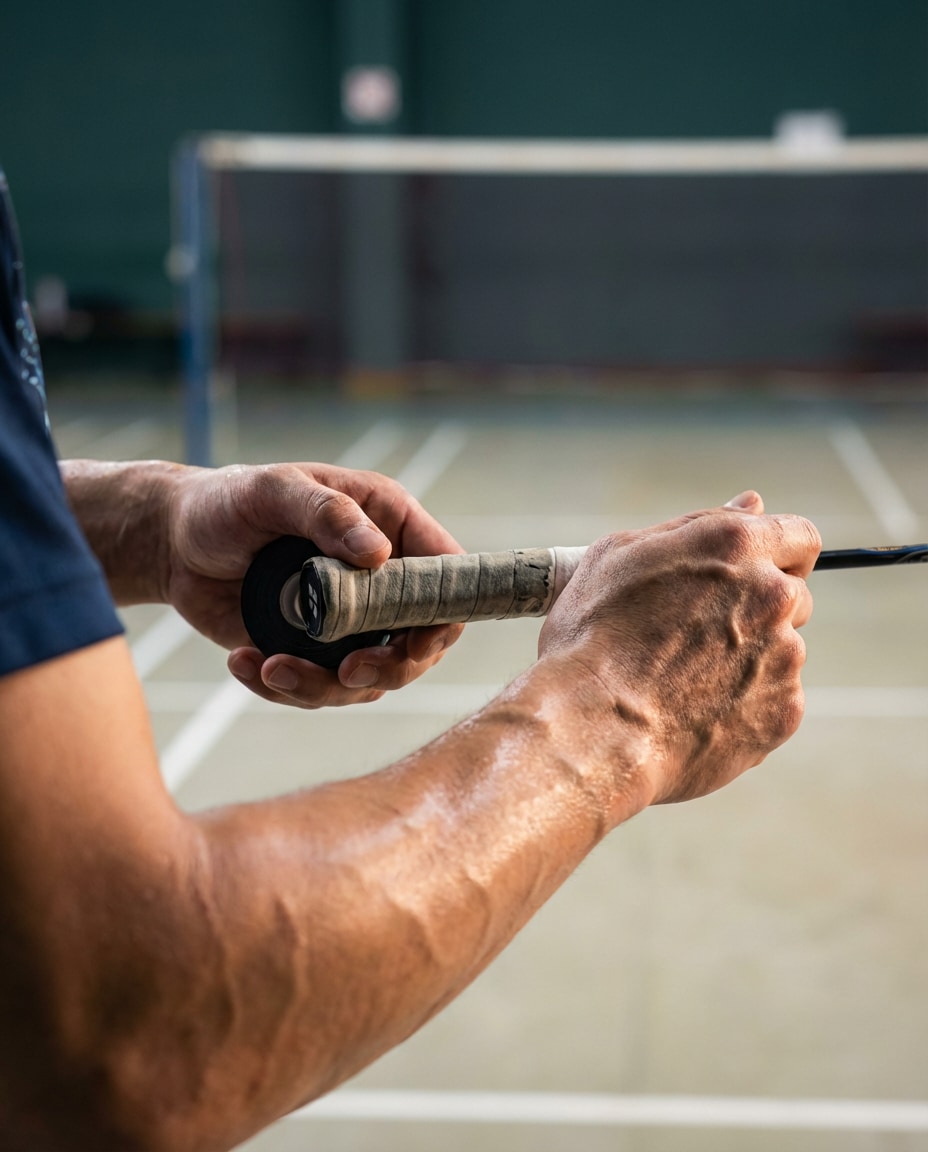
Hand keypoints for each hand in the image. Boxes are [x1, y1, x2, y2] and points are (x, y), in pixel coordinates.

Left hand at [164, 462, 464, 706]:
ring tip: (270, 669)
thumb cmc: (229, 500)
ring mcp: (349, 620)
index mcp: (389, 526)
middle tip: (345, 674)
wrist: (175, 541)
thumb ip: (328, 515)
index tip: (413, 643)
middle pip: (419, 642)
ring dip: (324, 689)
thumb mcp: (274, 491)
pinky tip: (246, 663)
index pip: (446, 578)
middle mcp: (380, 578)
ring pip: (369, 678)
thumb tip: (380, 554)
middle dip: (388, 668)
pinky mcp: (312, 651)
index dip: (442, 617)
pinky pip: (319, 689)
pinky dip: (284, 689)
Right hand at [538, 491, 819, 808]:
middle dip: (757, 611)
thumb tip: (751, 505)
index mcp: (735, 545)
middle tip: (696, 636)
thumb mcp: (619, 556)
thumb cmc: (590, 638)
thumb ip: (695, 526)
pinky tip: (693, 714)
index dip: (777, 554)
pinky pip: (774, 702)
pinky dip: (743, 706)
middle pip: (793, 596)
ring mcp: (785, 657)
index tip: (750, 575)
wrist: (591, 730)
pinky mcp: (784, 713)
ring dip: (747, 661)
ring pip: (781, 652)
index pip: (800, 536)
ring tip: (682, 683)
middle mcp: (772, 595)